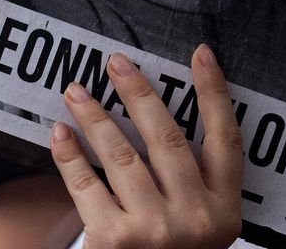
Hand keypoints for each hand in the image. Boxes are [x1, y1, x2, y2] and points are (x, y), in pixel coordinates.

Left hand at [50, 44, 241, 248]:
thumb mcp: (204, 228)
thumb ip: (195, 184)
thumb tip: (157, 114)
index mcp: (224, 210)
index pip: (226, 139)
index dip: (214, 93)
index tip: (200, 55)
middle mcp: (194, 218)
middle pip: (167, 138)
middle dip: (139, 93)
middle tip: (117, 63)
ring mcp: (154, 230)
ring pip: (121, 155)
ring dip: (95, 117)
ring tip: (76, 91)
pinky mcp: (114, 241)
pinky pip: (85, 185)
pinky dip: (69, 156)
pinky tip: (60, 133)